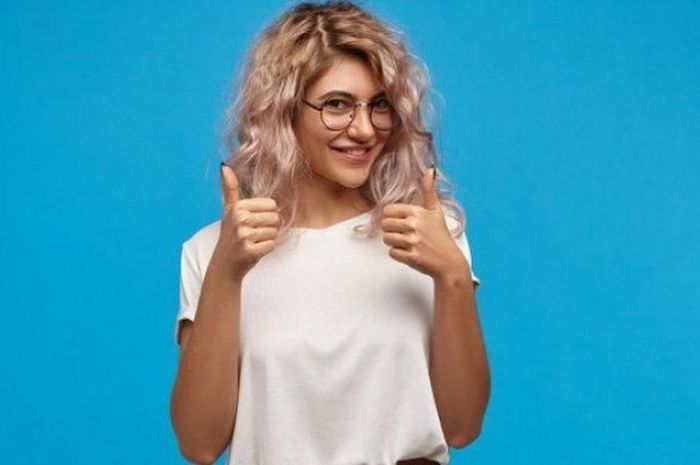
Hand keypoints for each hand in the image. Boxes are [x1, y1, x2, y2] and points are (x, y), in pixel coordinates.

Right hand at [216, 162, 279, 280]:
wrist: (224, 263)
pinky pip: (272, 245)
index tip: (252, 222)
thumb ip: (230, 188)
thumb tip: (224, 166)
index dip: (266, 214)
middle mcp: (239, 220)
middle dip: (269, 227)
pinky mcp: (250, 251)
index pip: (271, 205)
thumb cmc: (230, 234)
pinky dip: (266, 249)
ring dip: (267, 238)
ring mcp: (244, 236)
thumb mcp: (229, 210)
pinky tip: (254, 250)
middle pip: (275, 218)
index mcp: (237, 207)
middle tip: (254, 233)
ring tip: (253, 241)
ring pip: (275, 232)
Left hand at [381, 166, 467, 279]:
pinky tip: (409, 252)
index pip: (388, 210)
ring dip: (394, 243)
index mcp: (418, 212)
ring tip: (407, 243)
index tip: (402, 223)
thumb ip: (429, 190)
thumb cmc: (441, 236)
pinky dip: (398, 254)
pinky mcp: (412, 257)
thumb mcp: (436, 211)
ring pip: (386, 238)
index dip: (392, 217)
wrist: (449, 262)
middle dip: (392, 231)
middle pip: (385, 225)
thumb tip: (430, 169)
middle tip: (405, 235)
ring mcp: (413, 241)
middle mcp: (415, 225)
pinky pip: (392, 253)